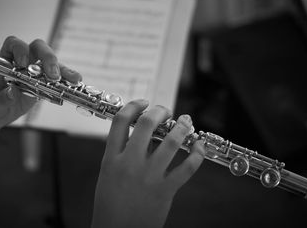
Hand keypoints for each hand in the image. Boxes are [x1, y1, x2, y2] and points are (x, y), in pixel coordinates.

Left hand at [0, 36, 80, 127]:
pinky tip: (75, 84)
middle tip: (52, 75)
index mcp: (5, 60)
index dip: (20, 49)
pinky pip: (59, 77)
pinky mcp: (45, 83)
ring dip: (63, 69)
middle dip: (47, 59)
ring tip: (73, 80)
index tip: (23, 63)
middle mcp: (22, 61)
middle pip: (38, 48)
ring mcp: (36, 71)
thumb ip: (1, 99)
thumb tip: (14, 91)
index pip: (14, 44)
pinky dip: (67, 80)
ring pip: (52, 62)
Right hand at [92, 100, 204, 227]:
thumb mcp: (108, 174)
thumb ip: (121, 153)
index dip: (134, 106)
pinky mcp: (166, 190)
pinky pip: (187, 168)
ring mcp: (149, 176)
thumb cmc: (110, 204)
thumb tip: (143, 135)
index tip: (143, 103)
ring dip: (182, 127)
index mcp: (111, 158)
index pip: (120, 121)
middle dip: (160, 111)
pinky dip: (197, 154)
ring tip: (186, 121)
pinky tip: (198, 147)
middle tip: (166, 111)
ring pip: (171, 141)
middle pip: (148, 124)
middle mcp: (130, 163)